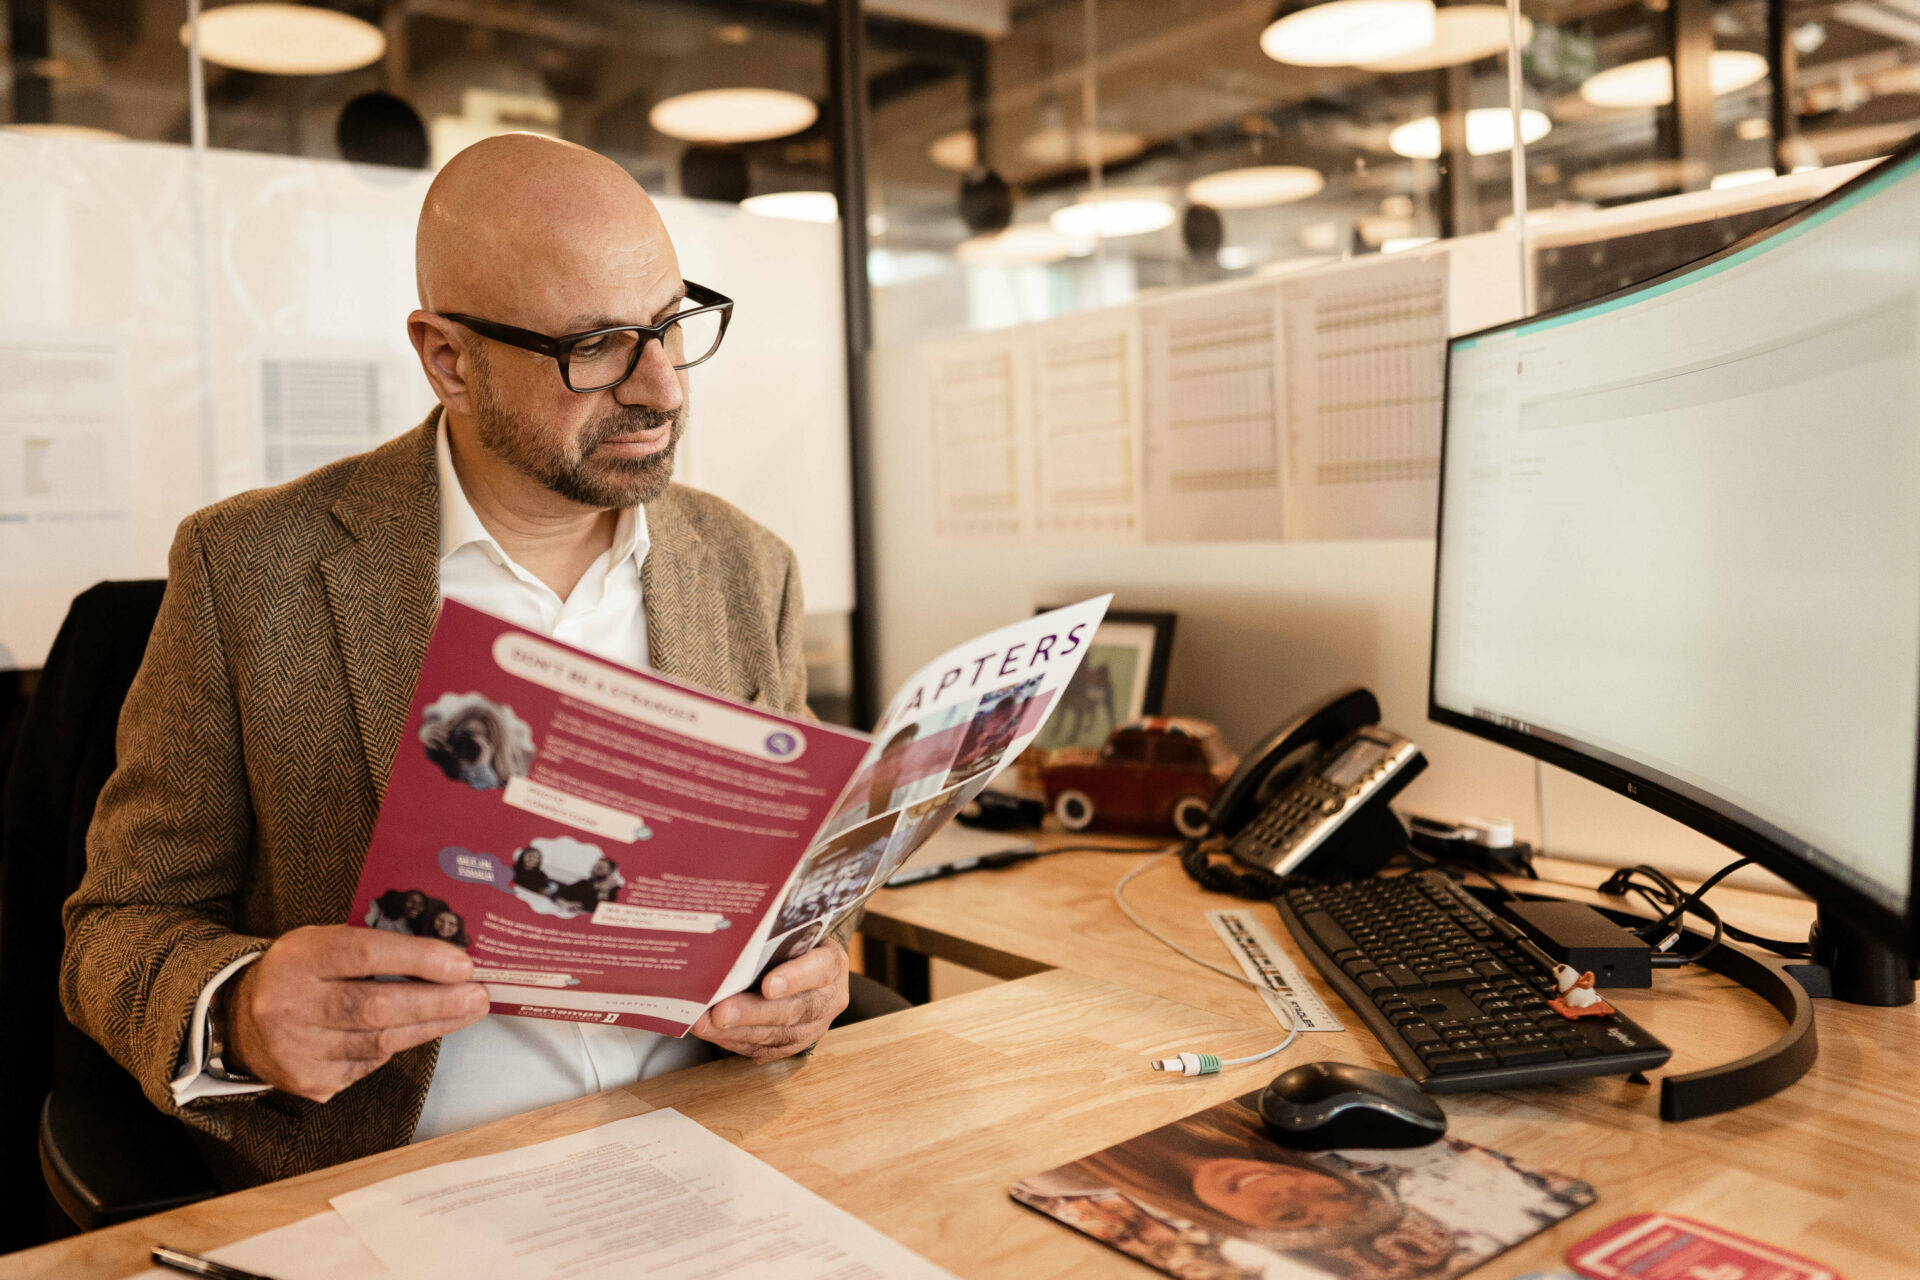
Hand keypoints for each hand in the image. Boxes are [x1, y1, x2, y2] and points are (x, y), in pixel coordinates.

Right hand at [226, 925, 488, 1101]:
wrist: (241, 1020)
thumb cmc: (301, 972)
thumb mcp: (324, 942)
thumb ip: (375, 947)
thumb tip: (448, 957)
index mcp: (297, 958)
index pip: (364, 954)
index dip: (418, 959)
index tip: (463, 964)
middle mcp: (289, 1005)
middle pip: (376, 1007)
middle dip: (438, 1002)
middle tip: (478, 996)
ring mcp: (296, 1049)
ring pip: (379, 1042)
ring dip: (431, 1026)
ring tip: (466, 1011)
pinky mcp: (307, 1081)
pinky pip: (369, 1064)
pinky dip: (397, 1047)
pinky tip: (416, 1030)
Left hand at [692, 938, 848, 1062]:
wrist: (808, 969)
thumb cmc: (795, 944)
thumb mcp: (794, 932)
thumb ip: (774, 935)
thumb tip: (735, 929)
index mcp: (832, 964)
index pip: (820, 970)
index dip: (795, 978)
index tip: (768, 986)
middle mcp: (827, 1000)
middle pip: (794, 1010)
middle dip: (753, 1013)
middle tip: (721, 1013)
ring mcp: (812, 1027)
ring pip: (777, 1035)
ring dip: (738, 1032)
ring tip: (706, 1024)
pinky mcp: (792, 1045)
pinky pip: (764, 1049)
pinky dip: (735, 1042)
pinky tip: (713, 1033)